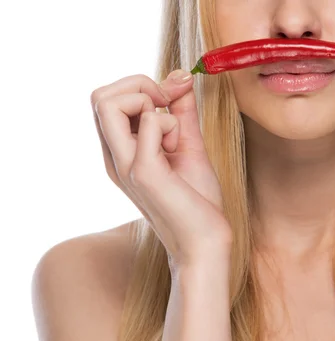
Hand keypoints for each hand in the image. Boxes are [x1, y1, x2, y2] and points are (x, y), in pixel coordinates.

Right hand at [91, 69, 231, 267]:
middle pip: (99, 96)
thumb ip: (181, 112)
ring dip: (148, 101)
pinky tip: (180, 147)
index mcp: (120, 152)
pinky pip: (149, 122)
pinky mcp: (144, 172)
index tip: (174, 97)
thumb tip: (180, 77)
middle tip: (170, 106)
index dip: (140, 86)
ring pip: (108, 102)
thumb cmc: (197, 201)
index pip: (107, 99)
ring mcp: (125, 165)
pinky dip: (171, 124)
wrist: (206, 241)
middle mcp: (114, 158)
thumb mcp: (188, 146)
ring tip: (173, 129)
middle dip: (139, 85)